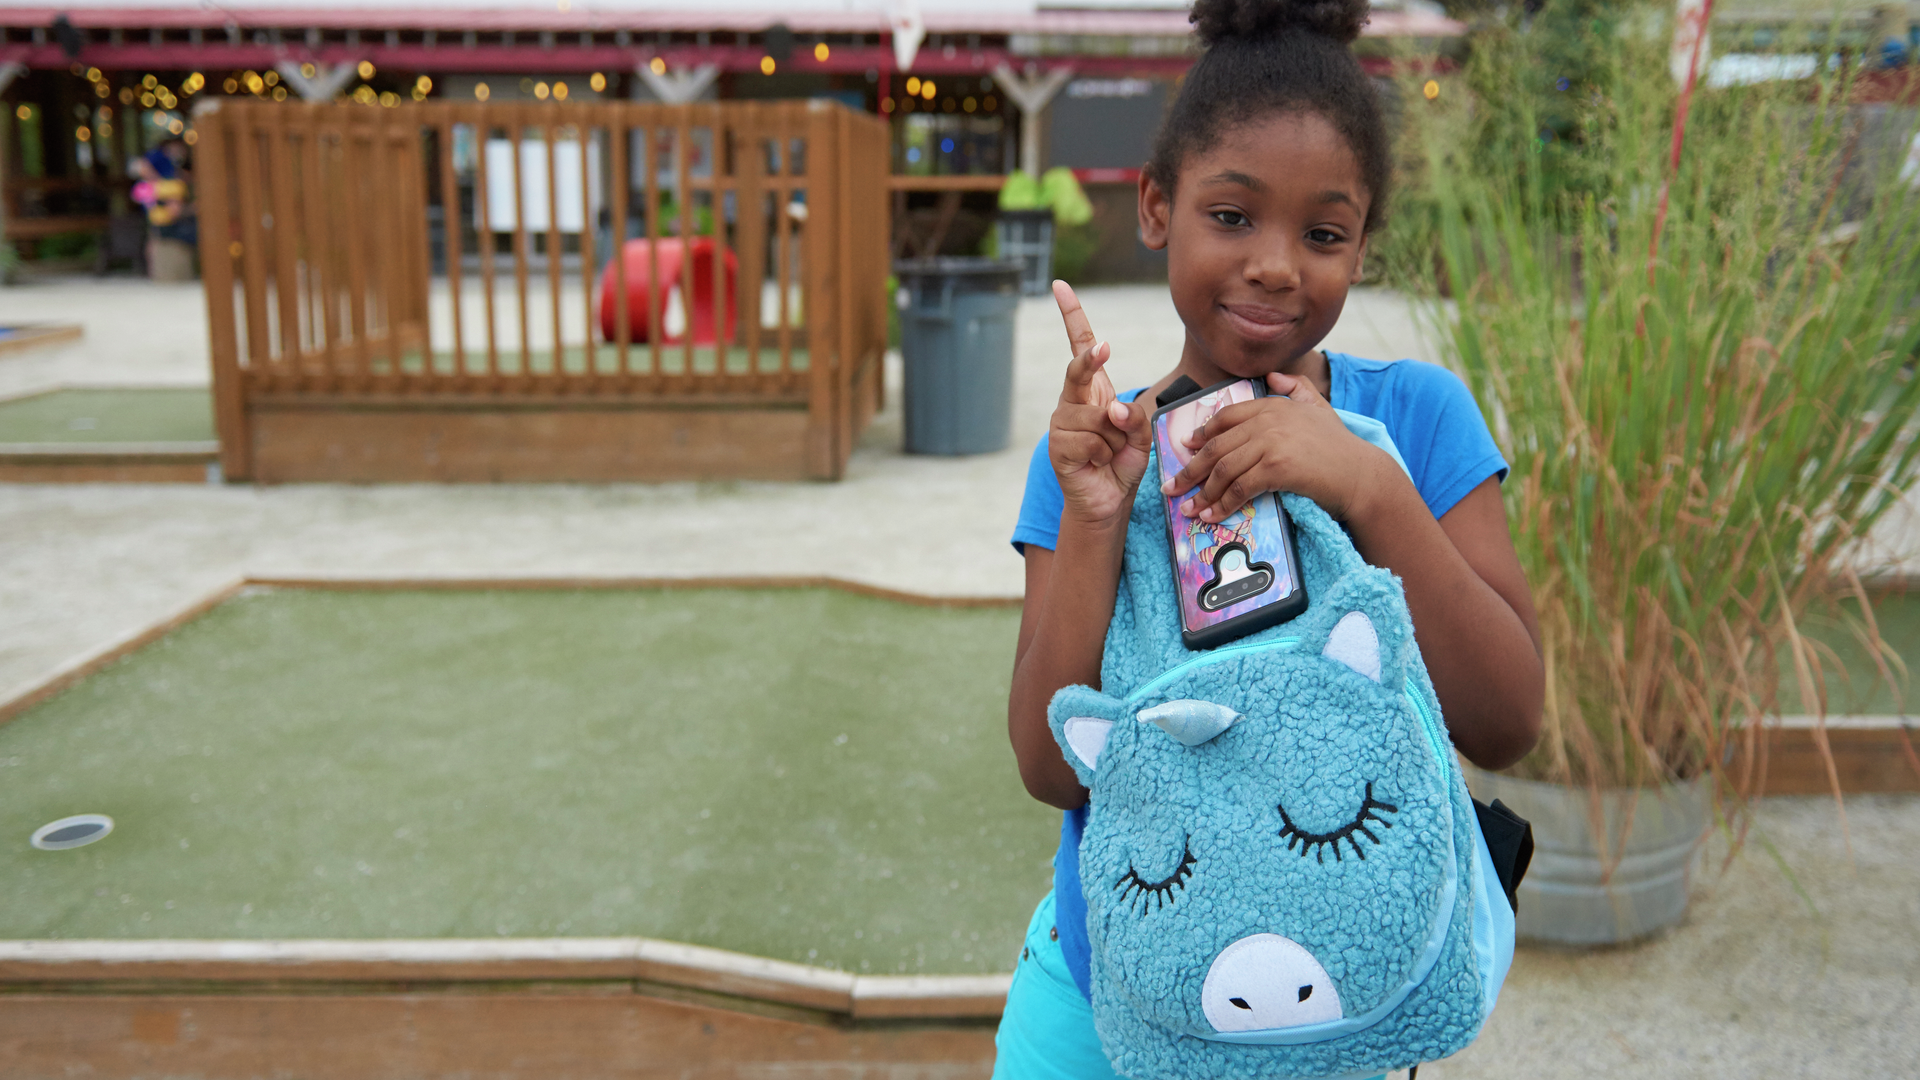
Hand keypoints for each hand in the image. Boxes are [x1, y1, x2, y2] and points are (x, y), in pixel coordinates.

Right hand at [1048, 281, 1153, 526]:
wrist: (1108, 501)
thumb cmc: (1123, 463)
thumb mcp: (1141, 437)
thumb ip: (1134, 418)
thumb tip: (1113, 410)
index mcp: (1094, 390)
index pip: (1081, 346)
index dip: (1071, 316)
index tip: (1060, 286)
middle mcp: (1073, 400)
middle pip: (1079, 369)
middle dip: (1091, 359)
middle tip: (1104, 349)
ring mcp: (1062, 422)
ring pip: (1096, 416)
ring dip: (1114, 438)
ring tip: (1110, 453)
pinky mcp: (1058, 446)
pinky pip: (1089, 439)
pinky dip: (1103, 453)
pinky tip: (1097, 463)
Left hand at [1158, 371, 1386, 522]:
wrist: (1360, 474)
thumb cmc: (1339, 446)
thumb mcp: (1318, 408)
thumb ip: (1295, 388)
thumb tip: (1274, 376)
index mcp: (1273, 405)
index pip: (1226, 416)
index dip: (1202, 433)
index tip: (1186, 448)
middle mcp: (1268, 419)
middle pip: (1216, 446)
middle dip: (1190, 469)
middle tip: (1172, 487)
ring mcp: (1271, 442)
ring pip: (1223, 469)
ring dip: (1201, 493)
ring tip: (1188, 509)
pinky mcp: (1276, 467)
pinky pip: (1239, 488)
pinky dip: (1222, 504)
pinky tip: (1212, 516)